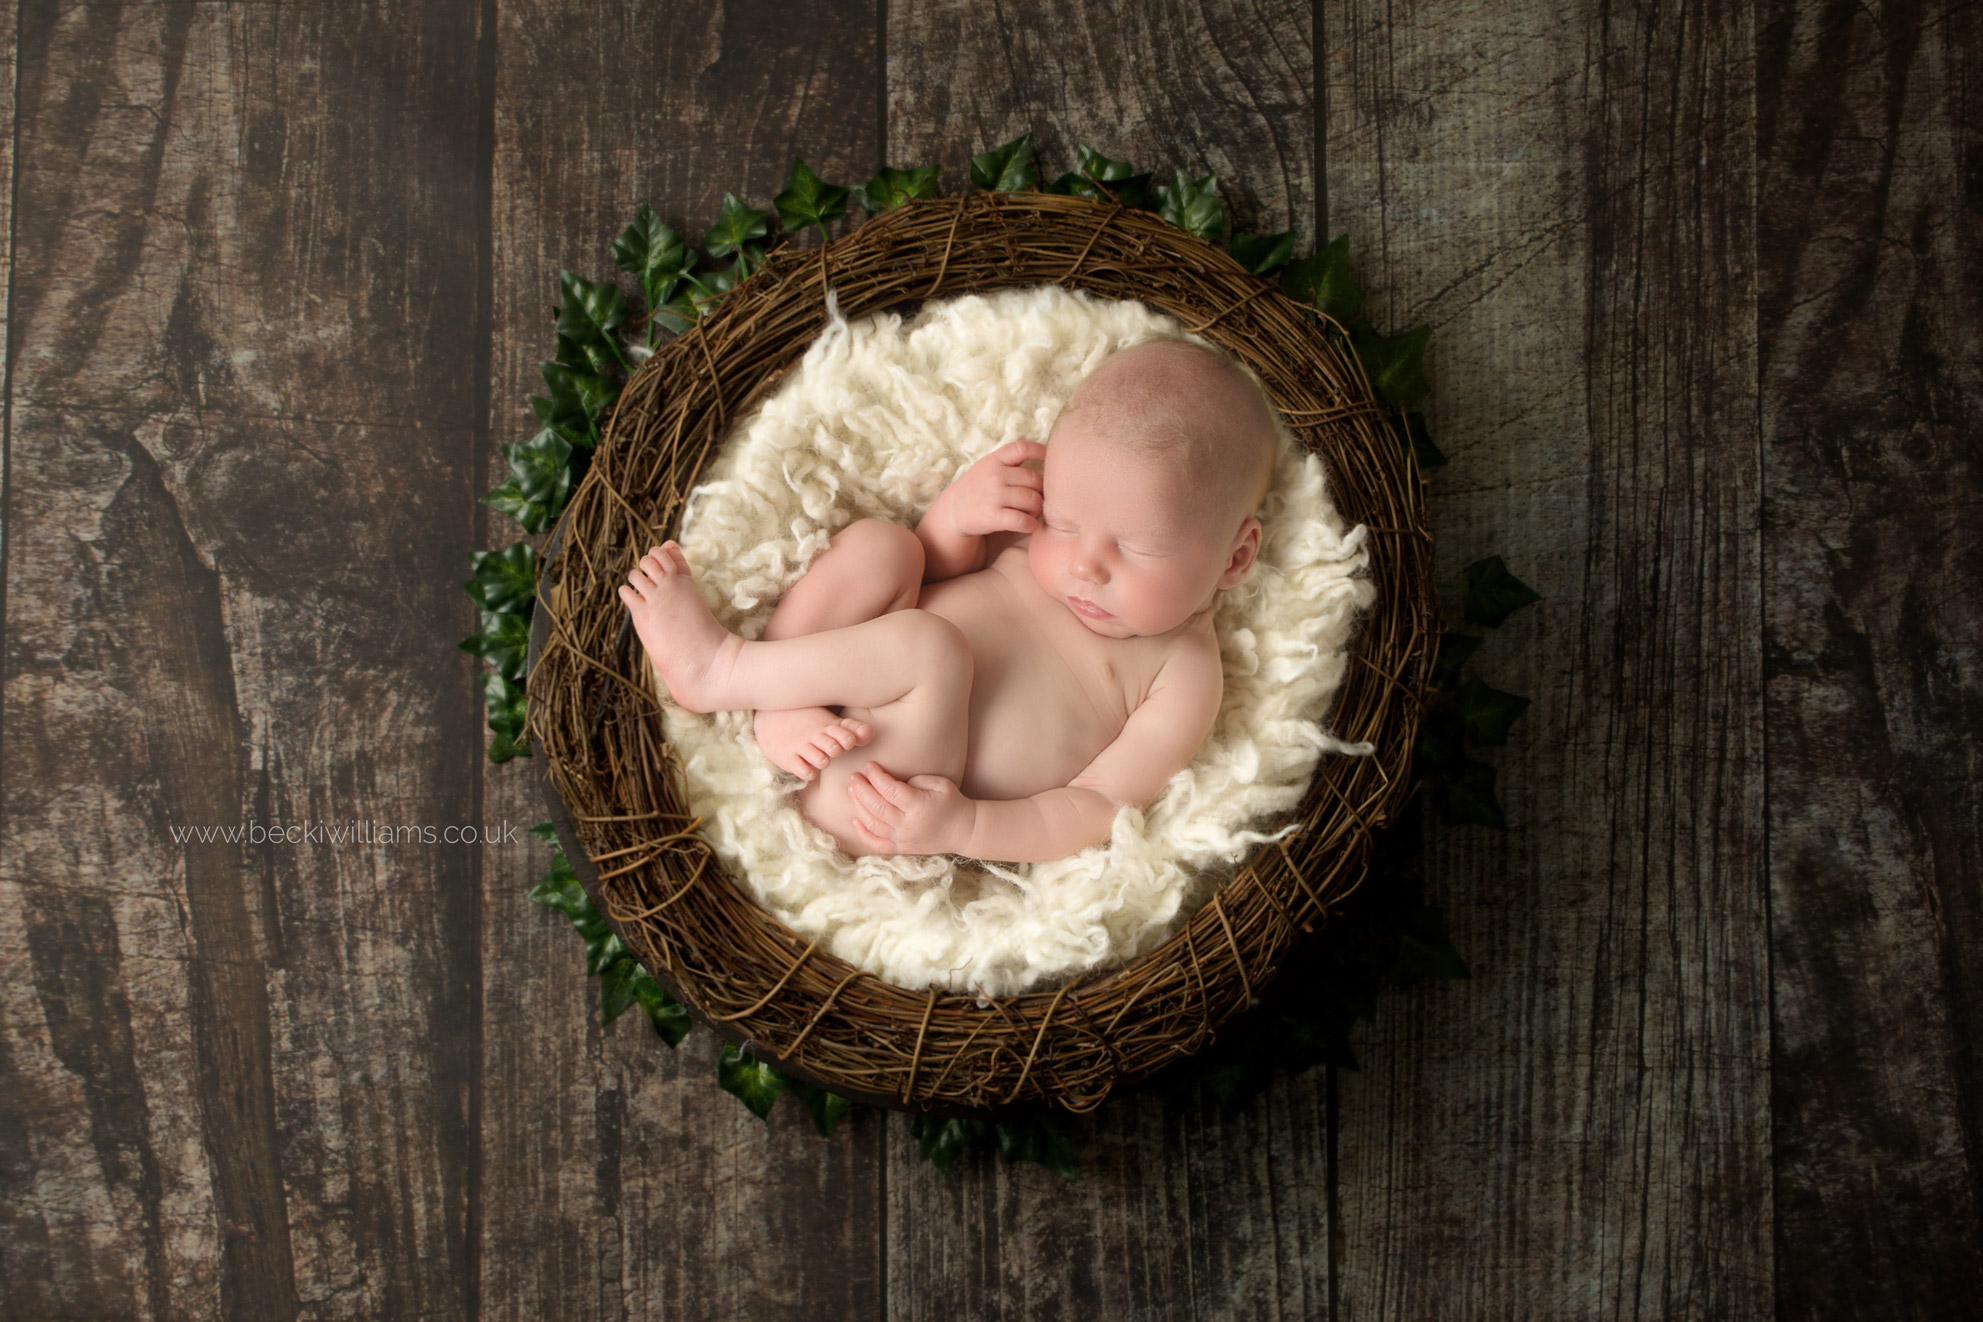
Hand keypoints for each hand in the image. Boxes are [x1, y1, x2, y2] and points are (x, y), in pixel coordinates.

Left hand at [846, 763, 974, 854]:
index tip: (869, 766)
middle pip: (876, 806)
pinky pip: (876, 844)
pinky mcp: (901, 848)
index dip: (876, 776)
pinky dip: (863, 833)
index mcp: (918, 806)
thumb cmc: (952, 803)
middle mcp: (908, 824)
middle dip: (861, 789)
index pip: (889, 789)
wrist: (964, 830)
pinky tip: (855, 820)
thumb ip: (916, 780)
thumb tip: (891, 782)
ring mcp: (903, 839)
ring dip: (858, 806)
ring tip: (852, 791)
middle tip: (854, 776)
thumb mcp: (940, 784)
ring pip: (872, 824)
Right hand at [939, 439, 1044, 538]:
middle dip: (1040, 491)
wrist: (953, 511)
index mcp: (995, 460)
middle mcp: (995, 475)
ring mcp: (994, 495)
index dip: (1039, 451)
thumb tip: (1044, 455)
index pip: (1022, 448)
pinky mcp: (993, 516)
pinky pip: (1022, 520)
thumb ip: (1010, 460)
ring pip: (1032, 500)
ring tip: (1032, 511)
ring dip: (1037, 508)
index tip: (1046, 459)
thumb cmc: (978, 487)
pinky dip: (1031, 524)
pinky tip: (1029, 525)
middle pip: (1034, 480)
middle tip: (1036, 499)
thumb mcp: (988, 466)